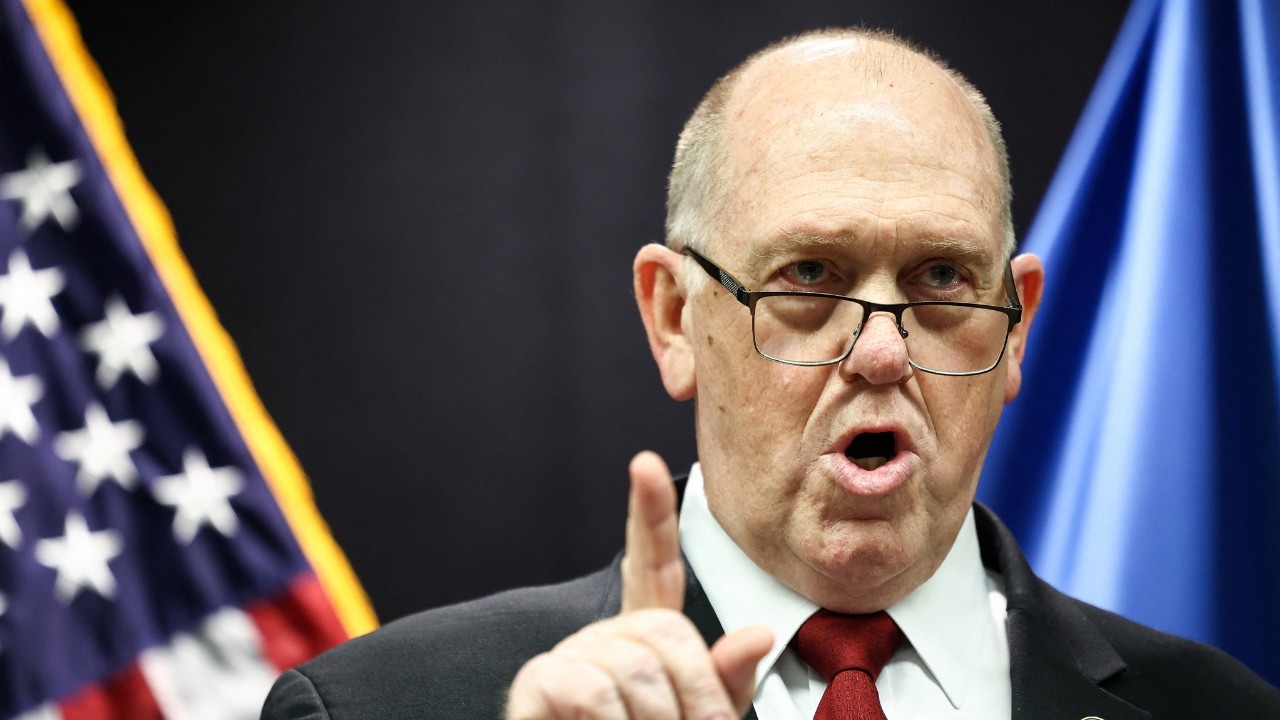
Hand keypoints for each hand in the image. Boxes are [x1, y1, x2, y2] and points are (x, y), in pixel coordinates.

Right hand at [506, 451, 772, 718]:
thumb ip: (726, 680)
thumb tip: (757, 632)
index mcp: (646, 633)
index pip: (652, 561)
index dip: (651, 511)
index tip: (647, 462)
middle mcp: (606, 635)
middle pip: (666, 632)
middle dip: (694, 696)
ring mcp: (570, 656)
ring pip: (637, 667)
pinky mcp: (537, 683)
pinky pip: (594, 691)